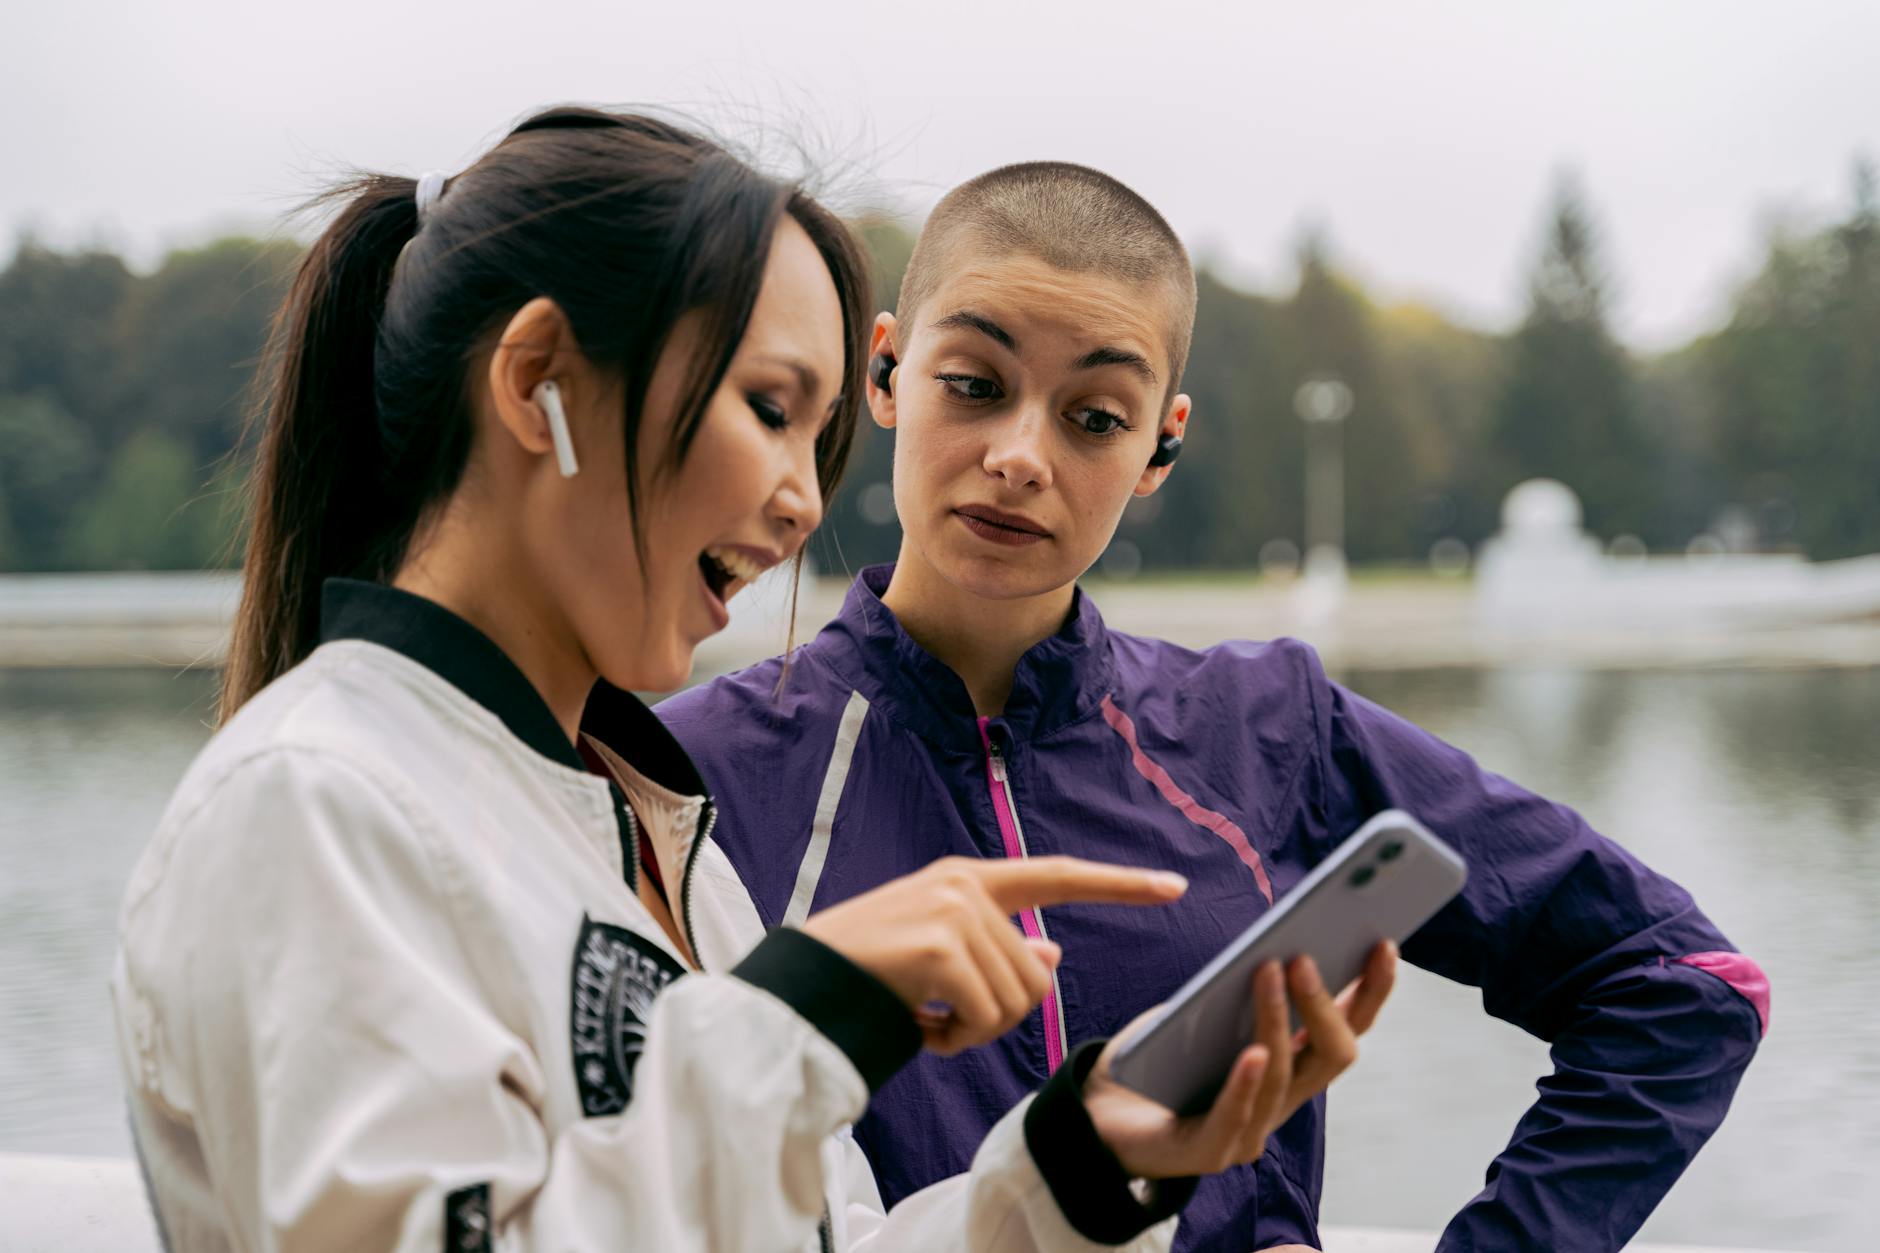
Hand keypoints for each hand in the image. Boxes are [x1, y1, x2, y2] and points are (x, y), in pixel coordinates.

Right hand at [800, 856, 1187, 1054]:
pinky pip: (983, 1017)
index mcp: (970, 878)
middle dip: (993, 1014)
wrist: (802, 983)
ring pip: (1013, 1003)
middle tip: (940, 1016)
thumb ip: (997, 947)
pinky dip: (952, 1039)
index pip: (1059, 876)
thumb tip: (1054, 954)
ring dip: (969, 1030)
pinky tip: (916, 1023)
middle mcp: (967, 885)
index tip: (1174, 885)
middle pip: (1036, 977)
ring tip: (923, 1016)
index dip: (1119, 884)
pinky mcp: (941, 946)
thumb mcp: (940, 951)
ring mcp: (954, 911)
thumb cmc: (869, 971)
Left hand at [1078, 940, 1397, 1178]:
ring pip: (1282, 1078)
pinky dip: (1244, 1083)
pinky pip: (1233, 1118)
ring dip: (1276, 1020)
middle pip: (1331, 1056)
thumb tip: (1272, 945)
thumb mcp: (1200, 1011)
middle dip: (1324, 1004)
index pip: (1346, 1030)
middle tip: (1305, 955)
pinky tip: (1251, 1053)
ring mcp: (1248, 1131)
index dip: (1370, 991)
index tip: (1383, 943)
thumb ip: (1235, 989)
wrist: (1097, 1112)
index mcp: (1289, 1067)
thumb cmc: (1156, 1058)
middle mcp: (1280, 1102)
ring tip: (1268, 971)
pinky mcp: (1205, 1151)